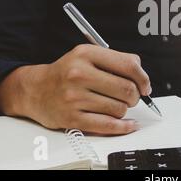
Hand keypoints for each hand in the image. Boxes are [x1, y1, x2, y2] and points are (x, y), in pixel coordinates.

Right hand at [0, 44, 151, 134]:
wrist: (35, 89)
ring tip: (114, 104)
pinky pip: (108, 125)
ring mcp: (75, 97)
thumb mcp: (88, 55)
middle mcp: (79, 74)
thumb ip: (116, 60)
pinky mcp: (72, 118)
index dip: (143, 78)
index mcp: (86, 54)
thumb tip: (142, 76)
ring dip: (123, 109)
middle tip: (131, 97)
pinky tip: (128, 124)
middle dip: (135, 96)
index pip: (129, 65)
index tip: (145, 85)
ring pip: (119, 108)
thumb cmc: (67, 72)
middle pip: (126, 89)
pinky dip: (123, 126)